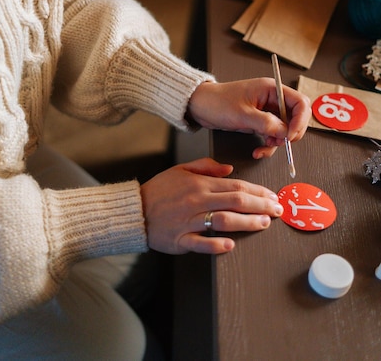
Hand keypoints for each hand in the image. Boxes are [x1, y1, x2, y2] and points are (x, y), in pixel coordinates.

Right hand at [140, 157, 283, 254]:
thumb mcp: (181, 170)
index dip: (258, 191)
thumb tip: (229, 169)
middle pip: (236, 202)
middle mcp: (197, 201)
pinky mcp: (181, 239)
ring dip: (247, 223)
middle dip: (261, 206)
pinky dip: (216, 244)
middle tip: (277, 210)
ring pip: (224, 221)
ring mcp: (189, 221)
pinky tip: (230, 245)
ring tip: (264, 224)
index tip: (272, 196)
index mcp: (199, 184)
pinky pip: (201, 243)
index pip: (236, 186)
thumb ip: (206, 167)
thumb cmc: (159, 190)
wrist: (134, 210)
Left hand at [187, 78, 310, 158]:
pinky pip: (272, 135)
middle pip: (296, 117)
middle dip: (291, 133)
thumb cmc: (217, 102)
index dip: (300, 120)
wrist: (200, 106)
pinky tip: (258, 151)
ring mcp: (267, 111)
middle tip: (281, 143)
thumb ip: (266, 123)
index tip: (291, 135)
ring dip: (278, 142)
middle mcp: (272, 99)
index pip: (300, 102)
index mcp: (271, 89)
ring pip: (285, 129)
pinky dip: (268, 145)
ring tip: (264, 148)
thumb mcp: (242, 114)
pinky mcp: (259, 121)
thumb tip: (285, 132)